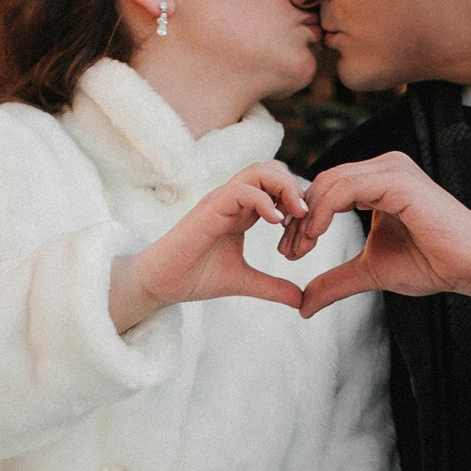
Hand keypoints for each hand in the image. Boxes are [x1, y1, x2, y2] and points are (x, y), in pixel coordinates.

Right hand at [111, 166, 310, 334]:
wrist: (161, 284)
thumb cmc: (195, 277)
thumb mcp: (245, 282)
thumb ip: (273, 287)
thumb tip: (301, 301)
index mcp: (242, 211)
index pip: (276, 187)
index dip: (297, 202)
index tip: (309, 228)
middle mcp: (232, 200)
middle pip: (271, 169)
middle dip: (295, 187)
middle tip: (308, 215)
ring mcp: (220, 201)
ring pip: (258, 171)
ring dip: (284, 187)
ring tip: (297, 213)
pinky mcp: (209, 208)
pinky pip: (241, 191)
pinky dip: (264, 201)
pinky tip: (276, 222)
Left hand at [287, 153, 470, 333]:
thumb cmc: (432, 263)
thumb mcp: (371, 271)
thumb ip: (336, 281)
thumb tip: (303, 305)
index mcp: (378, 180)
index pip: (327, 189)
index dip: (303, 219)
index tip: (291, 252)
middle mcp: (384, 167)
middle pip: (322, 182)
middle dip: (299, 218)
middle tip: (288, 252)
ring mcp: (392, 169)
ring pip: (330, 182)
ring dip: (307, 217)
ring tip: (299, 249)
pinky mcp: (397, 180)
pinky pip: (346, 188)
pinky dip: (324, 211)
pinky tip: (316, 236)